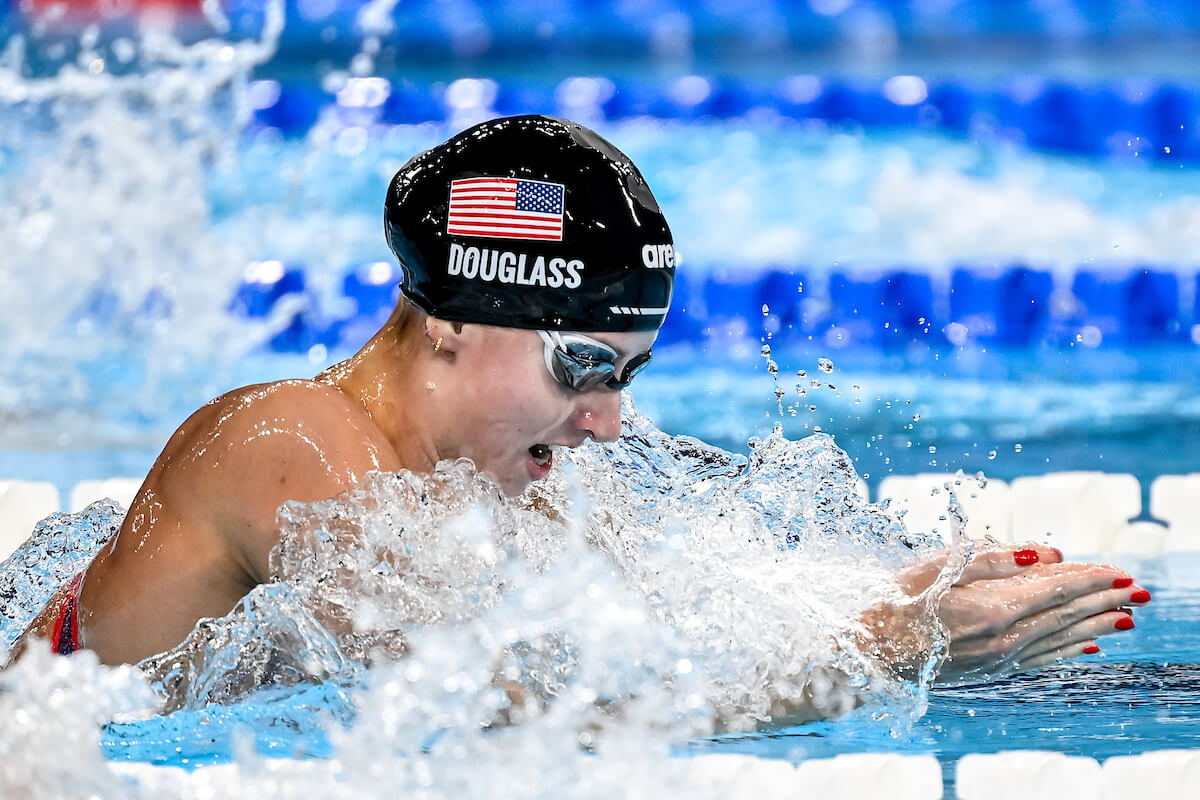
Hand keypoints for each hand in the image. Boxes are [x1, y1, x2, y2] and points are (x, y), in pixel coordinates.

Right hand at [863, 543, 1149, 684]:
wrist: (870, 651)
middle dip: (1104, 600)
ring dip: (1095, 625)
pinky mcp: (990, 670)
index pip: (1056, 590)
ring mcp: (998, 658)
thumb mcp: (938, 567)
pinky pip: (1041, 659)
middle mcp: (1003, 639)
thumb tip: (1044, 553)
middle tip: (1139, 590)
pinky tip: (1085, 647)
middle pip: (1065, 615)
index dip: (1090, 578)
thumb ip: (993, 558)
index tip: (1119, 569)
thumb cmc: (896, 601)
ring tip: (1125, 616)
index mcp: (993, 609)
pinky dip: (1068, 650)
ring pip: (1059, 639)